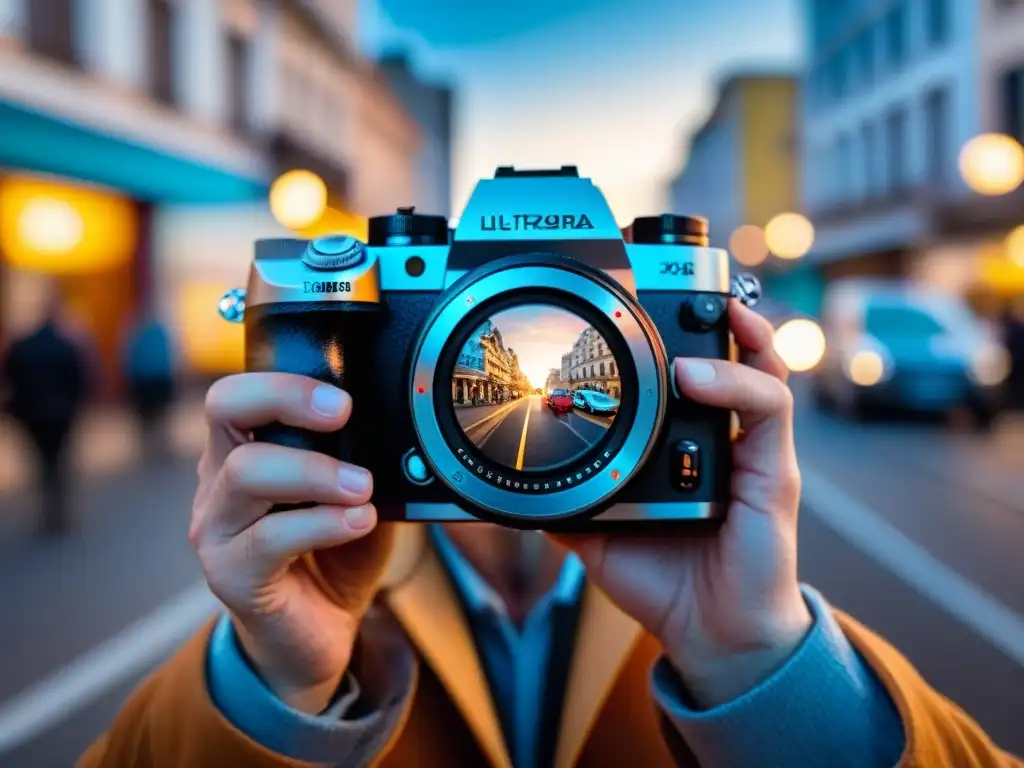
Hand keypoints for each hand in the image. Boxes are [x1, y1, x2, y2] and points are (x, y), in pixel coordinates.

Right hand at [190, 373, 393, 712]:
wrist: (316, 635)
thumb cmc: (334, 556)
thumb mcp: (354, 496)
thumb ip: (363, 461)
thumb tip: (398, 431)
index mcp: (243, 450)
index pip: (236, 393)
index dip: (280, 380)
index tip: (340, 396)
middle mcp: (218, 481)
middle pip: (224, 410)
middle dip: (287, 400)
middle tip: (343, 413)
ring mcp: (217, 528)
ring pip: (245, 472)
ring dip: (315, 472)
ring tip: (362, 486)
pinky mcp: (230, 575)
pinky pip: (268, 538)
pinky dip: (322, 523)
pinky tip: (358, 521)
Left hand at [552, 299, 810, 707]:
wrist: (711, 634)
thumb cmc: (664, 580)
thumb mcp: (597, 534)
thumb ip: (565, 501)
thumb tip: (513, 482)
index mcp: (681, 444)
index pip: (686, 370)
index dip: (674, 330)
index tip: (637, 297)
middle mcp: (718, 437)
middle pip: (729, 354)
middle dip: (712, 309)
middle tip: (678, 280)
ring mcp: (748, 449)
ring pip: (759, 366)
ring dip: (734, 333)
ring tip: (705, 312)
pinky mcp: (772, 471)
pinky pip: (767, 409)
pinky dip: (736, 382)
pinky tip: (696, 376)